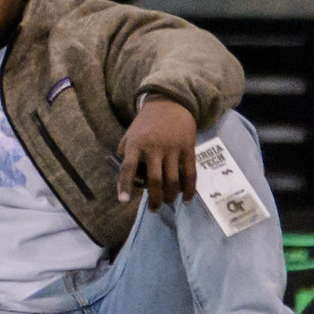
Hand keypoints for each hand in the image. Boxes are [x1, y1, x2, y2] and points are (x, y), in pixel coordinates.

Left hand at [118, 95, 198, 209]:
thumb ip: (126, 152)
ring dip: (171, 197)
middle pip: (154, 180)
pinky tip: (186, 199)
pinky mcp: (188, 148)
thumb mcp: (130, 133)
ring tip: (168, 203)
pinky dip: (189, 190)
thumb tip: (125, 176)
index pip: (128, 167)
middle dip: (155, 199)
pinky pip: (190, 174)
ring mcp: (172, 148)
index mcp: (136, 144)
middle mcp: (153, 147)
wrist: (169, 103)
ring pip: (173, 181)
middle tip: (154, 209)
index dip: (125, 185)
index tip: (123, 201)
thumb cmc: (146, 122)